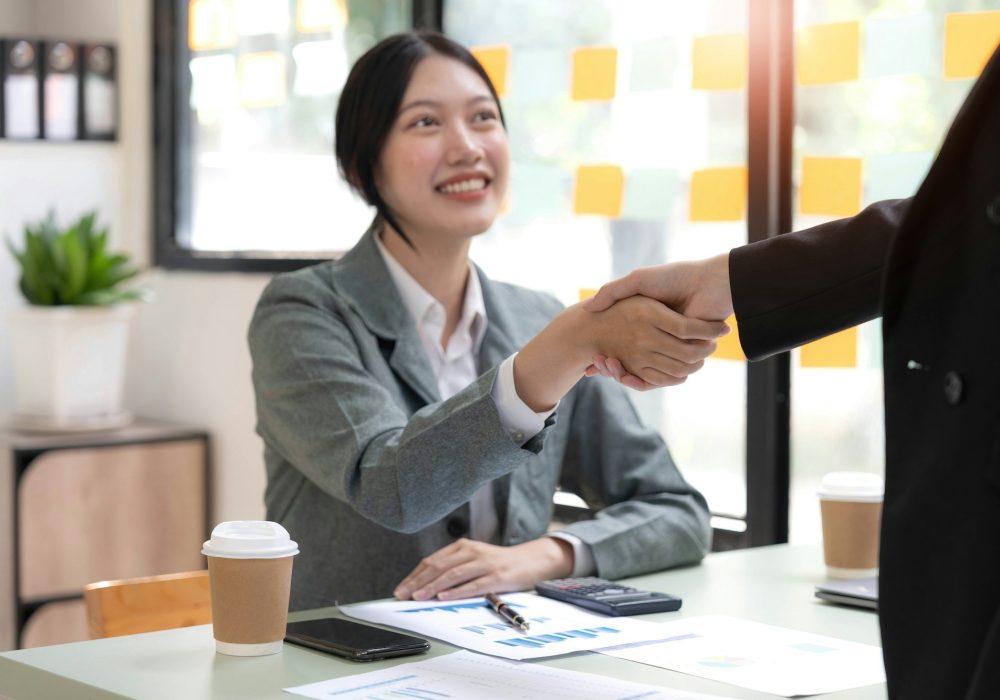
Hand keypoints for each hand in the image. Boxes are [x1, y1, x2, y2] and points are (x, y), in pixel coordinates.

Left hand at [393, 537, 573, 600]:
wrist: (530, 560)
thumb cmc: (498, 563)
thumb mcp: (474, 559)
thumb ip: (454, 567)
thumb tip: (425, 585)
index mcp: (462, 546)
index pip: (432, 561)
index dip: (414, 575)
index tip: (401, 588)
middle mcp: (472, 551)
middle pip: (439, 566)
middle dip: (417, 582)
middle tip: (402, 595)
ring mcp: (484, 564)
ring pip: (453, 574)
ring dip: (432, 586)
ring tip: (417, 597)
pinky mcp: (496, 577)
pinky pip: (473, 585)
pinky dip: (456, 591)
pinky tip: (443, 596)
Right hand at [583, 253, 733, 389]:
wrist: (710, 283)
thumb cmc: (674, 278)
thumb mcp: (638, 281)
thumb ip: (612, 291)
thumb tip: (587, 309)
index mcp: (647, 323)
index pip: (620, 345)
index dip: (605, 353)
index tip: (591, 358)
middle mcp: (658, 338)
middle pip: (628, 362)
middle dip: (610, 367)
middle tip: (593, 367)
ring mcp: (671, 348)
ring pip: (641, 371)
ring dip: (621, 373)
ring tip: (607, 367)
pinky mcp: (685, 355)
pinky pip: (660, 376)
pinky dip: (641, 379)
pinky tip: (623, 374)